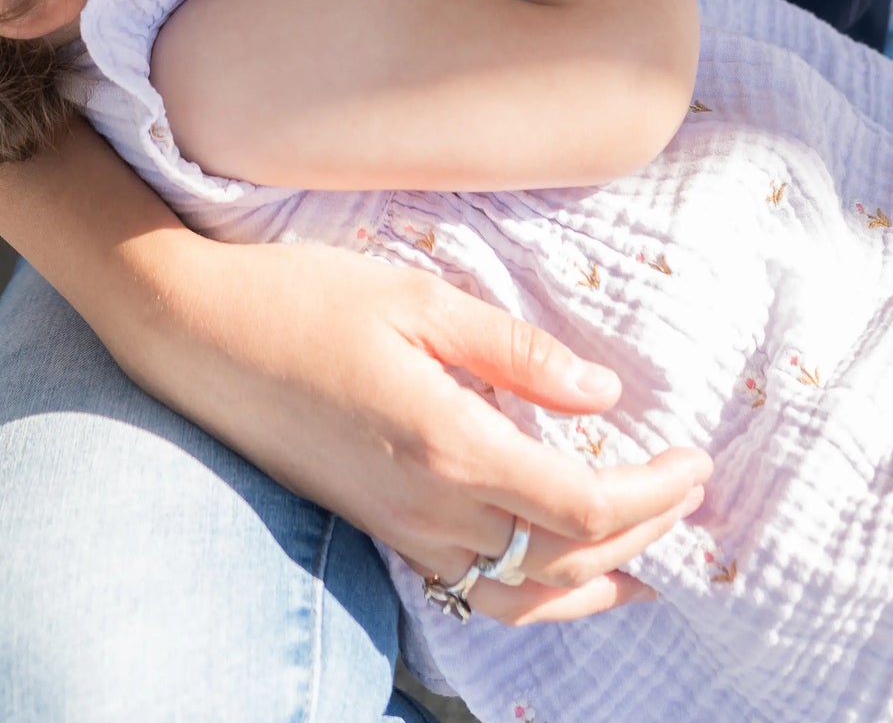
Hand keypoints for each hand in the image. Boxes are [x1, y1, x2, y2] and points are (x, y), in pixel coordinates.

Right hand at [141, 240, 711, 626]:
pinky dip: (537, 596)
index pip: (584, 502)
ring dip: (599, 578)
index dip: (654, 493)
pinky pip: (475, 593)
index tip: (695, 458)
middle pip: (566, 554)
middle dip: (644, 532)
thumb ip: (512, 350)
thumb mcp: (416, 295)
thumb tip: (601, 391)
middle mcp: (430, 506)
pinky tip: (562, 573)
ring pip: (525, 593)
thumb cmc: (301, 297)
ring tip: (653, 555)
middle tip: (690, 491)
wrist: (197, 335)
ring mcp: (399, 528)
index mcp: (449, 443)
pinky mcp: (378, 528)